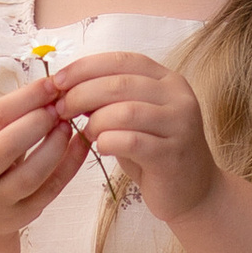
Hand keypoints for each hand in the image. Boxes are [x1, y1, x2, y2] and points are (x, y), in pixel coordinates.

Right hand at [0, 76, 86, 242]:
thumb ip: (5, 116)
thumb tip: (48, 89)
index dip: (26, 98)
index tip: (51, 84)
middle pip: (7, 147)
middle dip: (38, 122)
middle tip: (59, 107)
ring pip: (31, 174)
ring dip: (55, 146)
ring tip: (67, 125)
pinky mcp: (21, 214)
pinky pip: (50, 190)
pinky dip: (70, 166)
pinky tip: (80, 145)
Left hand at [45, 50, 218, 226]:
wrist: (194, 191)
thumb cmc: (156, 153)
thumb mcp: (134, 119)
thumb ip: (110, 100)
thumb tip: (67, 88)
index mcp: (168, 80)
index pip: (121, 60)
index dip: (85, 67)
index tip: (57, 81)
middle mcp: (178, 97)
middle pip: (120, 83)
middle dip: (82, 93)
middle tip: (61, 109)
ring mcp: (180, 125)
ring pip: (125, 111)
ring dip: (95, 121)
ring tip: (86, 133)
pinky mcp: (173, 154)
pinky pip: (132, 141)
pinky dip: (108, 142)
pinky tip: (102, 148)